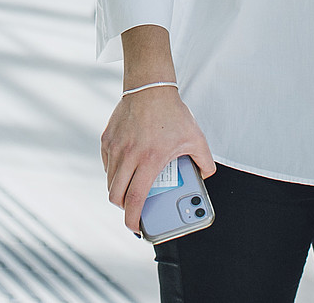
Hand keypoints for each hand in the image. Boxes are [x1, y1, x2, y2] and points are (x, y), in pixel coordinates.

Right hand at [102, 85, 215, 234]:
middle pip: (116, 195)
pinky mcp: (107, 138)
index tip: (136, 227)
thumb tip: (207, 176)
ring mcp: (115, 146)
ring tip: (130, 189)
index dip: (133, 219)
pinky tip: (124, 169)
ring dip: (118, 190)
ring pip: (110, 180)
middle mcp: (128, 155)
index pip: (135, 199)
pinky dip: (113, 172)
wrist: (150, 86)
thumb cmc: (172, 112)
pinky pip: (106, 163)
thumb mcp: (195, 137)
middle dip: (123, 208)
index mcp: (150, 160)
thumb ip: (205, 160)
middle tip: (133, 209)